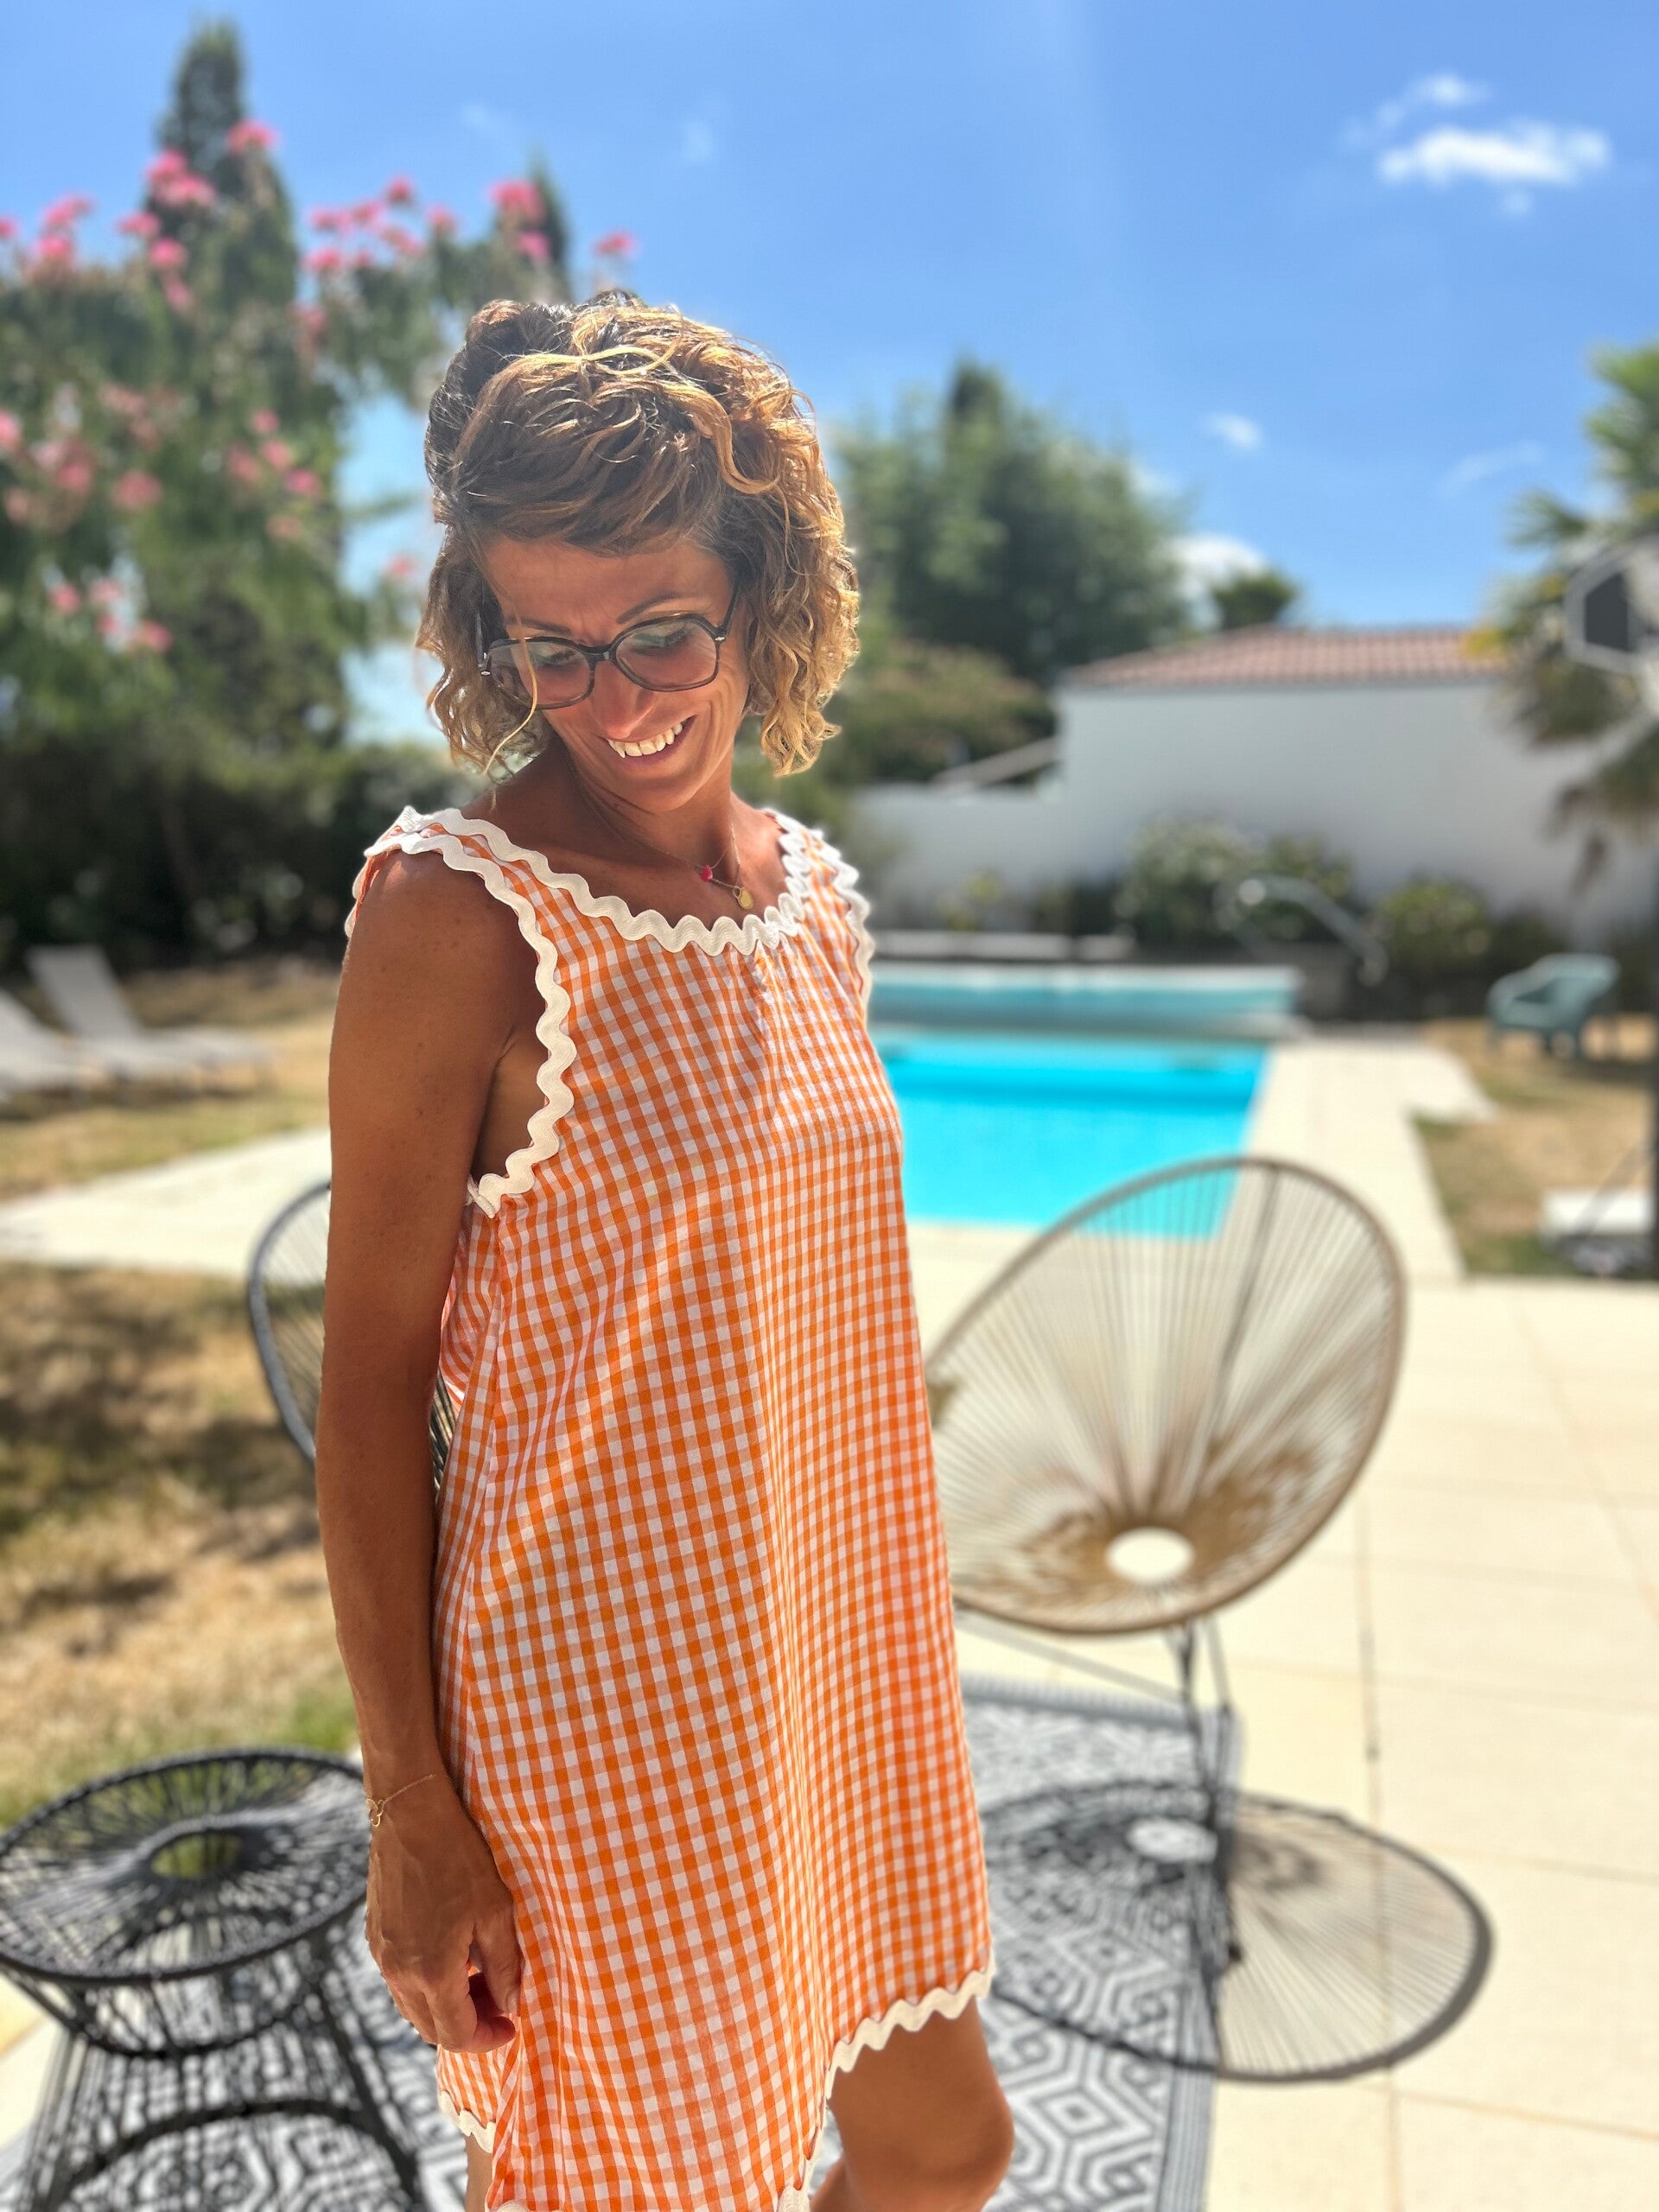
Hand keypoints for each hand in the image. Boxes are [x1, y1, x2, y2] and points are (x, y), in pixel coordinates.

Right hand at [365, 1773, 521, 2052]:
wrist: (410, 1815)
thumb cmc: (458, 1857)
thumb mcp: (496, 1909)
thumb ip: (504, 1965)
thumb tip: (510, 2005)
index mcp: (432, 1972)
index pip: (457, 2035)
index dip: (487, 2040)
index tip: (511, 2026)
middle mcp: (399, 1974)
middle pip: (432, 2030)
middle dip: (469, 2026)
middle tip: (499, 2002)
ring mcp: (382, 1958)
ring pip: (414, 2008)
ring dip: (447, 2008)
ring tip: (479, 1980)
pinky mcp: (375, 1939)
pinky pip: (401, 1982)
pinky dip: (428, 1986)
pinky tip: (453, 1957)